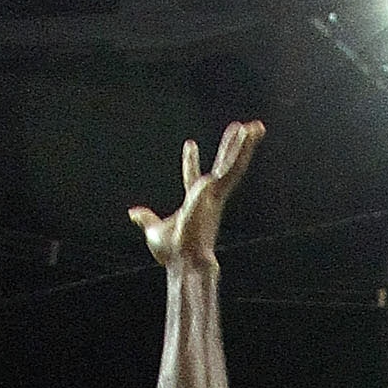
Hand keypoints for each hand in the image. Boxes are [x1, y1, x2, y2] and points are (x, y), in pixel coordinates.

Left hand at [129, 120, 263, 270]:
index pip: (191, 178)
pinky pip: (230, 168)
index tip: (190, 143)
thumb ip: (146, 219)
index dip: (190, 161)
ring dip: (244, 145)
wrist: (184, 261)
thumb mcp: (154, 231)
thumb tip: (133, 214)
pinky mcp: (215, 192)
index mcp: (193, 203)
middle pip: (222, 167)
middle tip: (242, 128)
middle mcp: (208, 198)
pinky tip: (242, 132)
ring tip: (254, 125)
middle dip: (231, 148)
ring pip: (233, 165)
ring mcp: (214, 195)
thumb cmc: (172, 253)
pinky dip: (238, 151)